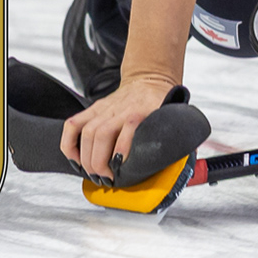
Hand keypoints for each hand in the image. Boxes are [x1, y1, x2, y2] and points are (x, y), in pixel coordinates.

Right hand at [60, 72, 175, 182]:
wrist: (149, 80)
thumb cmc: (159, 102)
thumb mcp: (171, 117)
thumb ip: (175, 135)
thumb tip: (188, 154)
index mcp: (143, 111)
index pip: (130, 128)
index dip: (122, 151)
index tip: (121, 168)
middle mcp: (121, 109)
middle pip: (102, 133)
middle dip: (99, 161)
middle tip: (105, 177)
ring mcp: (105, 108)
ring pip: (87, 132)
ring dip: (86, 158)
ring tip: (93, 173)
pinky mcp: (93, 108)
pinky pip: (73, 125)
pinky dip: (69, 143)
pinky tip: (74, 158)